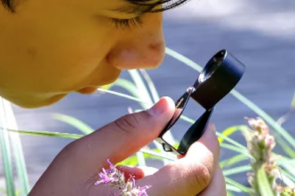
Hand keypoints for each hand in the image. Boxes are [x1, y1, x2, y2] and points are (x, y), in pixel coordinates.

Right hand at [30, 97, 225, 195]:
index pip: (198, 171)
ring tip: (168, 165)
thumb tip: (167, 107)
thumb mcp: (81, 158)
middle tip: (195, 144)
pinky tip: (149, 186)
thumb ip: (128, 131)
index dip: (208, 143)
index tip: (204, 125)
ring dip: (197, 184)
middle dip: (210, 166)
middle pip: (212, 194)